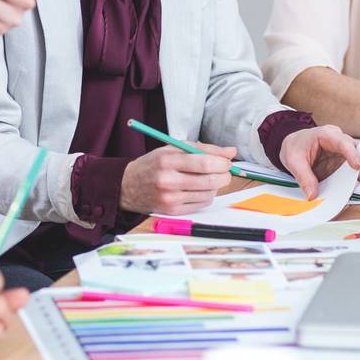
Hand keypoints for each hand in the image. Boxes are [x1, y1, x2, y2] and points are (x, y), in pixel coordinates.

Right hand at [119, 142, 234, 214]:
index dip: (222, 162)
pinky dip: (206, 195)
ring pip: (208, 193)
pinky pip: (202, 204)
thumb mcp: (172, 148)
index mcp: (168, 160)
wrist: (128, 186)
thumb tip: (231, 152)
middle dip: (224, 175)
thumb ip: (203, 148)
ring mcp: (170, 198)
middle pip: (209, 180)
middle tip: (224, 171)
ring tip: (207, 178)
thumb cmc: (153, 164)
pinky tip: (198, 189)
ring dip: (215, 185)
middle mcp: (168, 180)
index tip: (226, 161)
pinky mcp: (173, 211)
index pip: (204, 163)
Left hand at [278, 125, 359, 198]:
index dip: (352, 154)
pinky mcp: (343, 162)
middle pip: (359, 148)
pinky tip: (348, 187)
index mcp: (326, 134)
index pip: (344, 142)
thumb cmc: (295, 147)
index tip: (357, 167)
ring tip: (354, 186)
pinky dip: (353, 178)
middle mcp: (339, 140)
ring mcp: (343, 151)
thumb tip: (312, 195)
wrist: (294, 146)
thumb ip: (303, 178)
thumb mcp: (293, 161)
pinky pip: (354, 169)